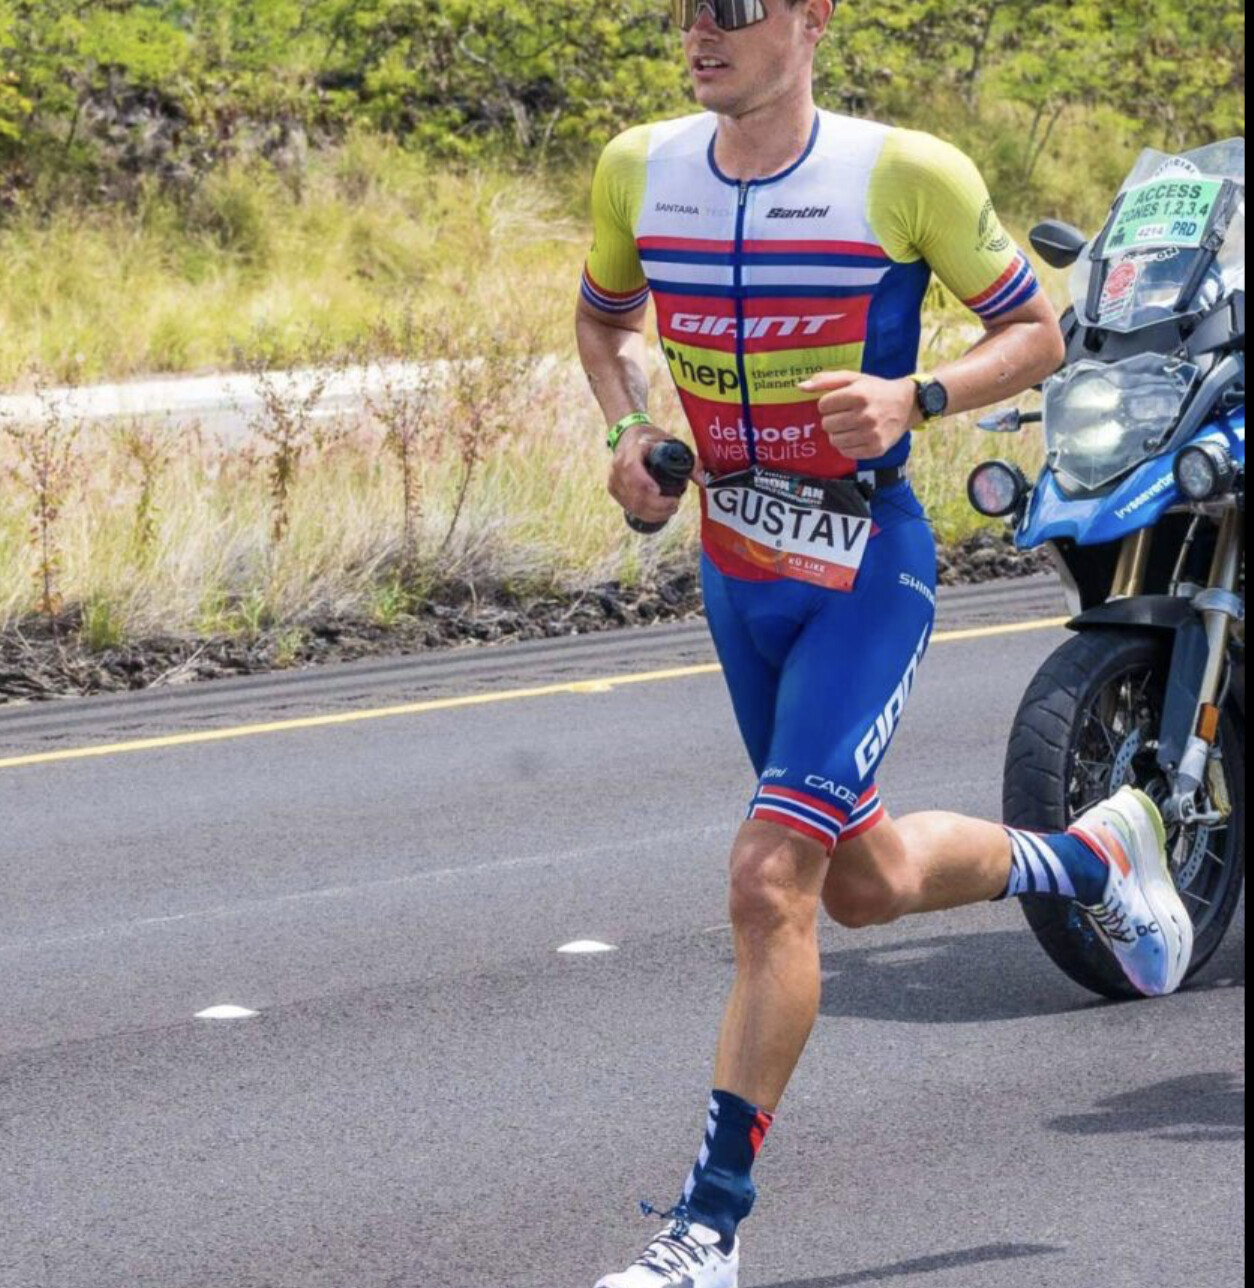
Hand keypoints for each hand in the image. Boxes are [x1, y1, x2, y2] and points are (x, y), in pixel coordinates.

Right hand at [608, 422, 686, 523]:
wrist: (627, 435)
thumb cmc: (650, 439)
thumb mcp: (670, 442)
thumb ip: (689, 460)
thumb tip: (703, 481)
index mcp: (630, 453)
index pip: (634, 474)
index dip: (648, 487)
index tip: (667, 494)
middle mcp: (618, 468)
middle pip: (636, 495)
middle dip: (658, 506)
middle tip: (675, 505)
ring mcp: (613, 480)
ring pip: (633, 505)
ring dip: (653, 513)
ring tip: (670, 509)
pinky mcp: (613, 490)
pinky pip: (629, 507)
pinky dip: (645, 514)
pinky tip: (658, 513)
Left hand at [799, 372, 919, 459]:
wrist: (907, 405)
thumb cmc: (875, 390)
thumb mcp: (853, 378)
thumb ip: (826, 380)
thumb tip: (800, 387)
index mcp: (858, 395)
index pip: (823, 405)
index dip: (828, 404)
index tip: (839, 402)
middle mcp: (865, 416)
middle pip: (827, 424)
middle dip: (832, 419)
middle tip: (845, 414)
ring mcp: (871, 434)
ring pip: (834, 440)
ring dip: (837, 433)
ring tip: (850, 425)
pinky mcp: (875, 449)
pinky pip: (845, 452)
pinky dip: (846, 445)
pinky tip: (856, 435)